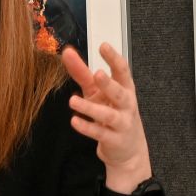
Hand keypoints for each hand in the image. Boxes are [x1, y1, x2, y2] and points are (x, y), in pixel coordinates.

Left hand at [61, 43, 153, 195]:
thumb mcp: (97, 92)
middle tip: (98, 74)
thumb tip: (68, 53)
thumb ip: (83, 73)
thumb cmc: (112, 112)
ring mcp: (121, 123)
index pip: (122, 71)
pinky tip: (74, 121)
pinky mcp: (114, 140)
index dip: (114, 59)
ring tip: (72, 100)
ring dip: (91, 108)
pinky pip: (101, 133)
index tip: (104, 46)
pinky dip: (87, 127)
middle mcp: (126, 105)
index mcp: (124, 89)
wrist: (127, 149)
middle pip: (120, 92)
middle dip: (109, 84)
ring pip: (109, 115)